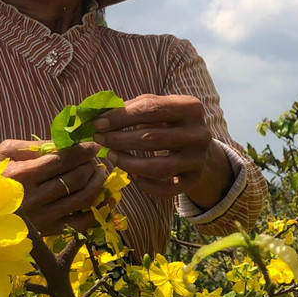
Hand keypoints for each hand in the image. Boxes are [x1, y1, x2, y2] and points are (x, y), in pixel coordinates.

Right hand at [0, 139, 107, 234]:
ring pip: (83, 199)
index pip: (63, 160)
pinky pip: (81, 224)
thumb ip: (34, 146)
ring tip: (99, 172)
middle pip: (76, 178)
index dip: (83, 150)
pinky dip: (98, 211)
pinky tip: (107, 199)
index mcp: (22, 175)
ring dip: (98, 183)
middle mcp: (34, 198)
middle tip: (95, 158)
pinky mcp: (49, 232)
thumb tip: (64, 140)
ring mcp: (43, 218)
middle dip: (91, 164)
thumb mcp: (4, 152)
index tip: (93, 145)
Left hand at [93, 94, 231, 205]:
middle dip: (119, 140)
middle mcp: (200, 134)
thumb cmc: (168, 121)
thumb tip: (98, 117)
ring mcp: (199, 159)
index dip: (121, 117)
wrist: (196, 144)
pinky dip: (145, 185)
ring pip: (158, 168)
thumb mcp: (155, 108)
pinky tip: (132, 175)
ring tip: (111, 155)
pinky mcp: (195, 179)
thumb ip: (130, 108)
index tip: (97, 123)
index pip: (151, 109)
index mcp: (190, 107)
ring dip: (128, 163)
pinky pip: (165, 189)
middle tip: (99, 139)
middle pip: (152, 139)